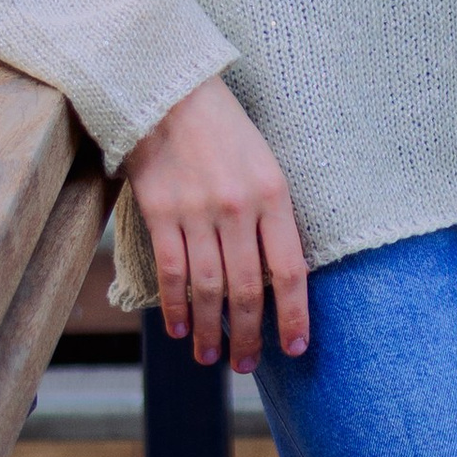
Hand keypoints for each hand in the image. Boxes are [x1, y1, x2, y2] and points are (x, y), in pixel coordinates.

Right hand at [124, 76, 309, 371]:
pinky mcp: (161, 212)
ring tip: (211, 356)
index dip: (294, 315)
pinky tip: (181, 328)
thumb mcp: (266, 164)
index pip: (290, 270)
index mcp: (274, 194)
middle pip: (248, 289)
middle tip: (246, 365)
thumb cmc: (224, 131)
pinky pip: (172, 271)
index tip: (295, 347)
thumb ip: (273, 216)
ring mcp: (197, 211)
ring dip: (211, 329)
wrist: (170, 92)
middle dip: (249, 336)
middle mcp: (238, 207)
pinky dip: (177, 306)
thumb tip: (277, 278)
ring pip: (209, 288)